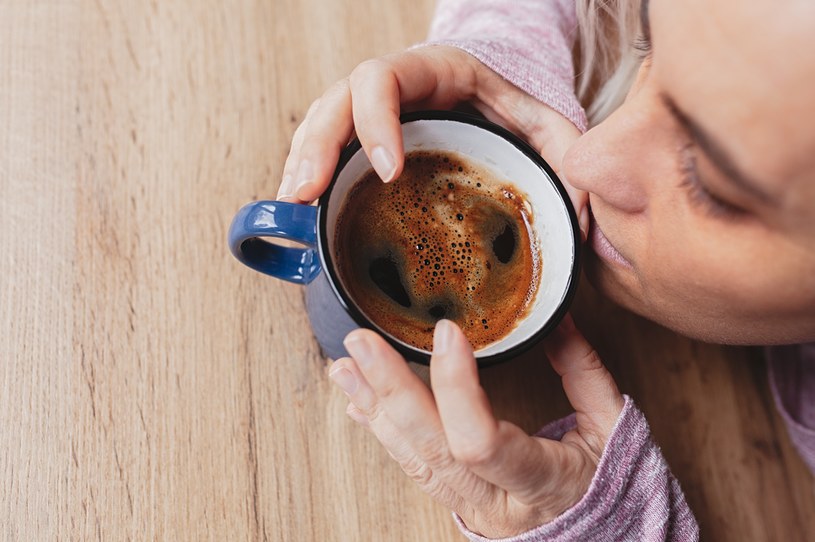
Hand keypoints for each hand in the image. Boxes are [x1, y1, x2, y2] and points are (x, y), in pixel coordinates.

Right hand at [277, 45, 588, 237]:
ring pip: (321, 123)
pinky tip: (302, 209)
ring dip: (301, 163)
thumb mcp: (550, 125)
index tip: (387, 171)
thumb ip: (567, 158)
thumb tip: (584, 220)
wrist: (502, 95)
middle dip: (316, 147)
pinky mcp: (365, 137)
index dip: (375, 120)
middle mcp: (393, 86)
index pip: (384, 77)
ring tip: (292, 208)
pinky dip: (309, 175)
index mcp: (434, 71)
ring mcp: (374, 111)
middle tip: (304, 194)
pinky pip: (326, 147)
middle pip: (336, 101)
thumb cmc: (519, 107)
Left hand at [328, 316, 623, 537]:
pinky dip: (382, 430)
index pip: (480, 441)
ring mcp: (470, 505)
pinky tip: (357, 403)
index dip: (456, 386)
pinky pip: (411, 467)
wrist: (604, 539)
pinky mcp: (457, 499)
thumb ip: (582, 371)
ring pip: (411, 458)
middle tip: (362, 343)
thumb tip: (556, 318)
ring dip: (374, 407)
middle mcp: (494, 501)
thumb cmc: (612, 486)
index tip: (446, 332)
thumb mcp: (612, 428)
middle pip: (430, 448)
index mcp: (539, 482)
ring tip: (345, 367)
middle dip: (391, 390)